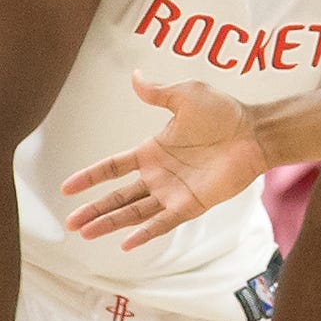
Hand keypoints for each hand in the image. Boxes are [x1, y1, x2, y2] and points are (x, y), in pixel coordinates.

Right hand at [60, 71, 266, 248]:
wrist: (254, 132)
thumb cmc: (224, 112)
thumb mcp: (186, 95)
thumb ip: (158, 92)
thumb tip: (135, 76)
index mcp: (153, 150)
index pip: (114, 166)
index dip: (91, 176)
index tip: (66, 187)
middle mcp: (159, 174)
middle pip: (119, 195)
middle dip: (94, 209)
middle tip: (70, 222)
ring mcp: (174, 192)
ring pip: (134, 211)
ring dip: (110, 222)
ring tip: (85, 233)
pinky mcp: (191, 204)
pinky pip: (163, 222)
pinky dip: (144, 233)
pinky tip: (125, 244)